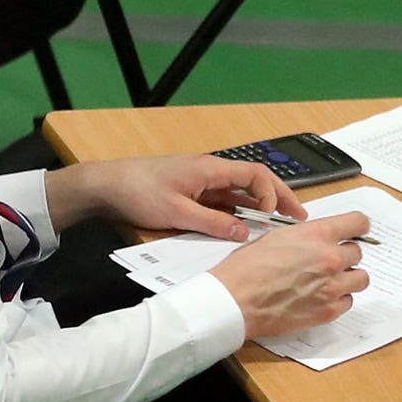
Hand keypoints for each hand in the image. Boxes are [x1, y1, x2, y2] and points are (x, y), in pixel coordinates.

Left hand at [52, 152, 306, 240]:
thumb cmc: (137, 192)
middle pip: (252, 182)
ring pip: (236, 193)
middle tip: (298, 217)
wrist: (103, 185)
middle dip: (276, 198)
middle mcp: (208, 171)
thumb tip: (245, 232)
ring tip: (276, 228)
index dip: (274, 193)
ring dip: (256, 208)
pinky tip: (242, 229)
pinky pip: (219, 201)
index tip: (279, 216)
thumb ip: (212, 223)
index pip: (255, 174)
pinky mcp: (188, 192)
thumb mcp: (176, 213)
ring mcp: (198, 182)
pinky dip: (234, 213)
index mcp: (209, 169)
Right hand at [210, 213, 371, 338]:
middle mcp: (330, 258)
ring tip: (326, 280)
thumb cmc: (245, 269)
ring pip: (361, 278)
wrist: (235, 300)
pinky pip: (348, 301)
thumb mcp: (273, 238)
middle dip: (343, 255)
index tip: (356, 231)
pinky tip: (319, 296)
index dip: (357, 227)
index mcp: (315, 235)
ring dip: (347, 277)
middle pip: (358, 252)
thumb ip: (304, 237)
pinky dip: (338, 298)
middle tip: (325, 261)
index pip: (358, 223)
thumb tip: (317, 240)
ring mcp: (333, 286)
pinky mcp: (330, 310)